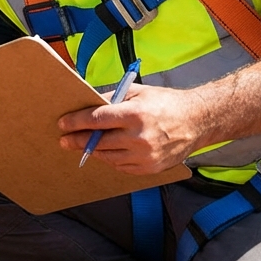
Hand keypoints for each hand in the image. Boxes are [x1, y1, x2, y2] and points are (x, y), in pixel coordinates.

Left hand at [57, 83, 202, 173]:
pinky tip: (106, 152)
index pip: (96, 119)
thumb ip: (112, 98)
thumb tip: (88, 104)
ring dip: (93, 151)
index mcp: (135, 114)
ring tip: (84, 145)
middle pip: (98, 141)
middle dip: (78, 140)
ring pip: (107, 156)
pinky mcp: (149, 168)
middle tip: (65, 140)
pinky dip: (111, 159)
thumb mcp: (138, 92)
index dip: (76, 122)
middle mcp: (139, 137)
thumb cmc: (166, 103)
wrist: (197, 121)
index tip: (63, 124)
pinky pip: (121, 166)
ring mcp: (144, 155)